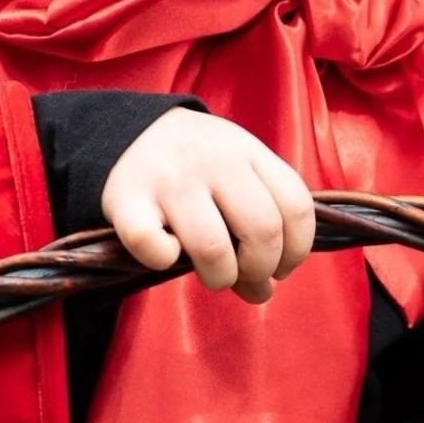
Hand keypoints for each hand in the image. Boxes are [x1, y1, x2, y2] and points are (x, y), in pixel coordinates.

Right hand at [101, 110, 314, 304]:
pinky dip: (164, 261)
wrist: (128, 130)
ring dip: (220, 277)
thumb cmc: (195, 167)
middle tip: (245, 276)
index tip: (281, 268)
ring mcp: (170, 179)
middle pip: (262, 231)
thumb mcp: (236, 175)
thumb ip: (258, 225)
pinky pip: (155, 249)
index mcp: (248, 151)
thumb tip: (262, 293)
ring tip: (213, 275)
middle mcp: (214, 160)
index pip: (296, 207)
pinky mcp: (127, 199)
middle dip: (260, 269)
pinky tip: (166, 252)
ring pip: (213, 249)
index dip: (296, 250)